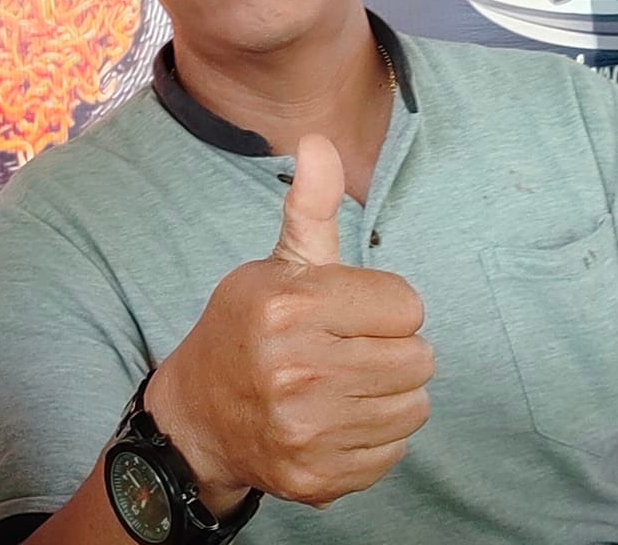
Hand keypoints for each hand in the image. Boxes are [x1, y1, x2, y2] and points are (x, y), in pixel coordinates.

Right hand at [146, 134, 433, 511]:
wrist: (198, 417)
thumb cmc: (248, 330)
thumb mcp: (275, 266)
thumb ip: (309, 209)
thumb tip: (318, 140)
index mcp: (288, 307)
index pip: (406, 305)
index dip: (384, 306)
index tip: (349, 314)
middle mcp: (295, 370)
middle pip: (419, 358)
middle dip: (391, 350)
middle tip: (349, 351)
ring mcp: (306, 429)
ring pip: (414, 406)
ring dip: (390, 394)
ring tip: (346, 385)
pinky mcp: (317, 476)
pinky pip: (394, 451)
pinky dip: (375, 438)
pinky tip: (338, 422)